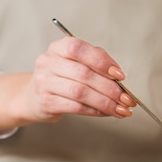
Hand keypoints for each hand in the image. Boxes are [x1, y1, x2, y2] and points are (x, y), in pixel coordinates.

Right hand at [0, 36, 136, 131]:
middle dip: (110, 88)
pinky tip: (106, 113)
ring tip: (121, 110)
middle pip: (84, 74)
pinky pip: (75, 107)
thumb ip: (97, 64)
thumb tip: (120, 79)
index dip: (102, 61)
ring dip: (105, 103)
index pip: (79, 49)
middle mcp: (48, 62)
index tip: (120, 75)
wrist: (34, 97)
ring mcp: (44, 83)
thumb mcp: (76, 64)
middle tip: (127, 99)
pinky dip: (95, 111)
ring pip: (81, 92)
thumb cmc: (62, 79)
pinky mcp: (46, 102)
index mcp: (58, 48)